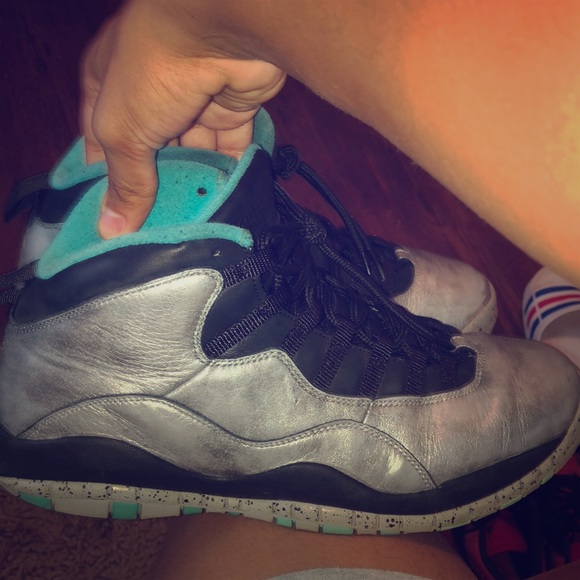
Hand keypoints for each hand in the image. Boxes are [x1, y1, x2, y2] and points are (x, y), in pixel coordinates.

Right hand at [81, 0, 285, 238]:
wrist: (221, 32)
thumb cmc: (156, 65)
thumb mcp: (123, 131)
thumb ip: (123, 181)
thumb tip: (113, 226)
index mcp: (111, 85)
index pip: (102, 141)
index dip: (105, 178)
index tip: (111, 216)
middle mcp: (153, 90)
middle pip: (151, 150)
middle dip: (154, 186)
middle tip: (154, 225)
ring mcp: (194, 98)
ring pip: (193, 151)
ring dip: (193, 181)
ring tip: (190, 218)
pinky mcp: (232, 107)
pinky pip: (229, 147)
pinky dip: (226, 170)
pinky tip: (220, 197)